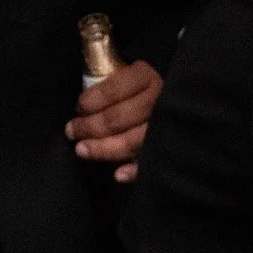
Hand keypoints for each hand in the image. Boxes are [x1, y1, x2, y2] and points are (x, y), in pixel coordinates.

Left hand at [66, 60, 160, 182]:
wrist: (181, 101)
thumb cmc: (139, 90)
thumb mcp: (127, 76)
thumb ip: (110, 87)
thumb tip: (82, 106)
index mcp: (145, 77)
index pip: (113, 89)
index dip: (91, 101)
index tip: (79, 108)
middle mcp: (158, 100)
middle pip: (118, 117)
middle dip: (90, 127)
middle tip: (71, 131)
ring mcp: (165, 125)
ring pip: (131, 141)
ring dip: (103, 149)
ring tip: (82, 150)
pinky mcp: (169, 148)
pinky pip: (151, 162)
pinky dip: (134, 170)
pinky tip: (118, 175)